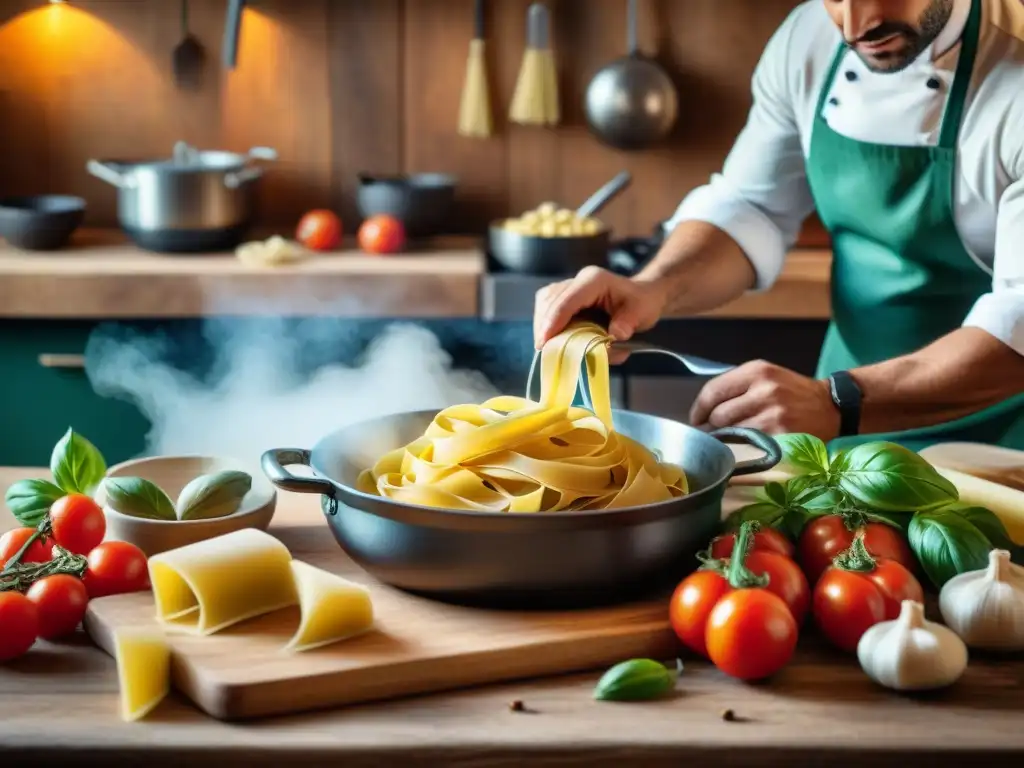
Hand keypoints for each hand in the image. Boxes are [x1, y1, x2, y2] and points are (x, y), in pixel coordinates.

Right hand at [533, 266, 666, 351]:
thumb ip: (628, 323)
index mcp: (595, 281)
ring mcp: (570, 286)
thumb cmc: (641, 303)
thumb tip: (615, 335)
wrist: (642, 296)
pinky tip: (551, 338)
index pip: (567, 300)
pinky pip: (547, 306)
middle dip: (544, 326)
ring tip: (546, 346)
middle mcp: (579, 280)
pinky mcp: (565, 295)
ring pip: (544, 302)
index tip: (544, 342)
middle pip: (550, 300)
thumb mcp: (642, 313)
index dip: (554, 321)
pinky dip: (546, 323)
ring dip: (542, 325)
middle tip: (543, 351)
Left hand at [689, 360, 839, 439]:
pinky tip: (745, 446)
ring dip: (724, 439)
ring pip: (731, 432)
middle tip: (712, 434)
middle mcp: (764, 389)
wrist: (831, 406)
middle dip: (711, 426)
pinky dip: (741, 447)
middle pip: (719, 414)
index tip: (696, 419)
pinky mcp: (781, 434)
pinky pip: (748, 444)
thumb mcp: (766, 377)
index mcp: (757, 371)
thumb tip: (702, 413)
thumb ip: (736, 389)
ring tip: (729, 440)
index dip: (699, 408)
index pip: (714, 390)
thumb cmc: (792, 392)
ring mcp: (773, 413)